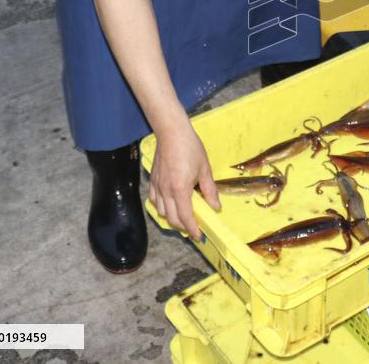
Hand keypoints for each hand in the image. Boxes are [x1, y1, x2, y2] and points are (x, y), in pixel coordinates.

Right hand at [148, 118, 219, 239]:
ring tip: (183, 218)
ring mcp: (157, 186)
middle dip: (182, 227)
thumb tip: (216, 206)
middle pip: (171, 218)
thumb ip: (210, 190)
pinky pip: (154, 200)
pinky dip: (161, 207)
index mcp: (180, 189)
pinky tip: (169, 205)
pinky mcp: (152, 181)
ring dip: (171, 218)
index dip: (192, 229)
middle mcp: (166, 191)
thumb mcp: (205, 169)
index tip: (199, 235)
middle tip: (193, 228)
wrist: (172, 133)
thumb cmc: (190, 148)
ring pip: (161, 211)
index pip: (185, 217)